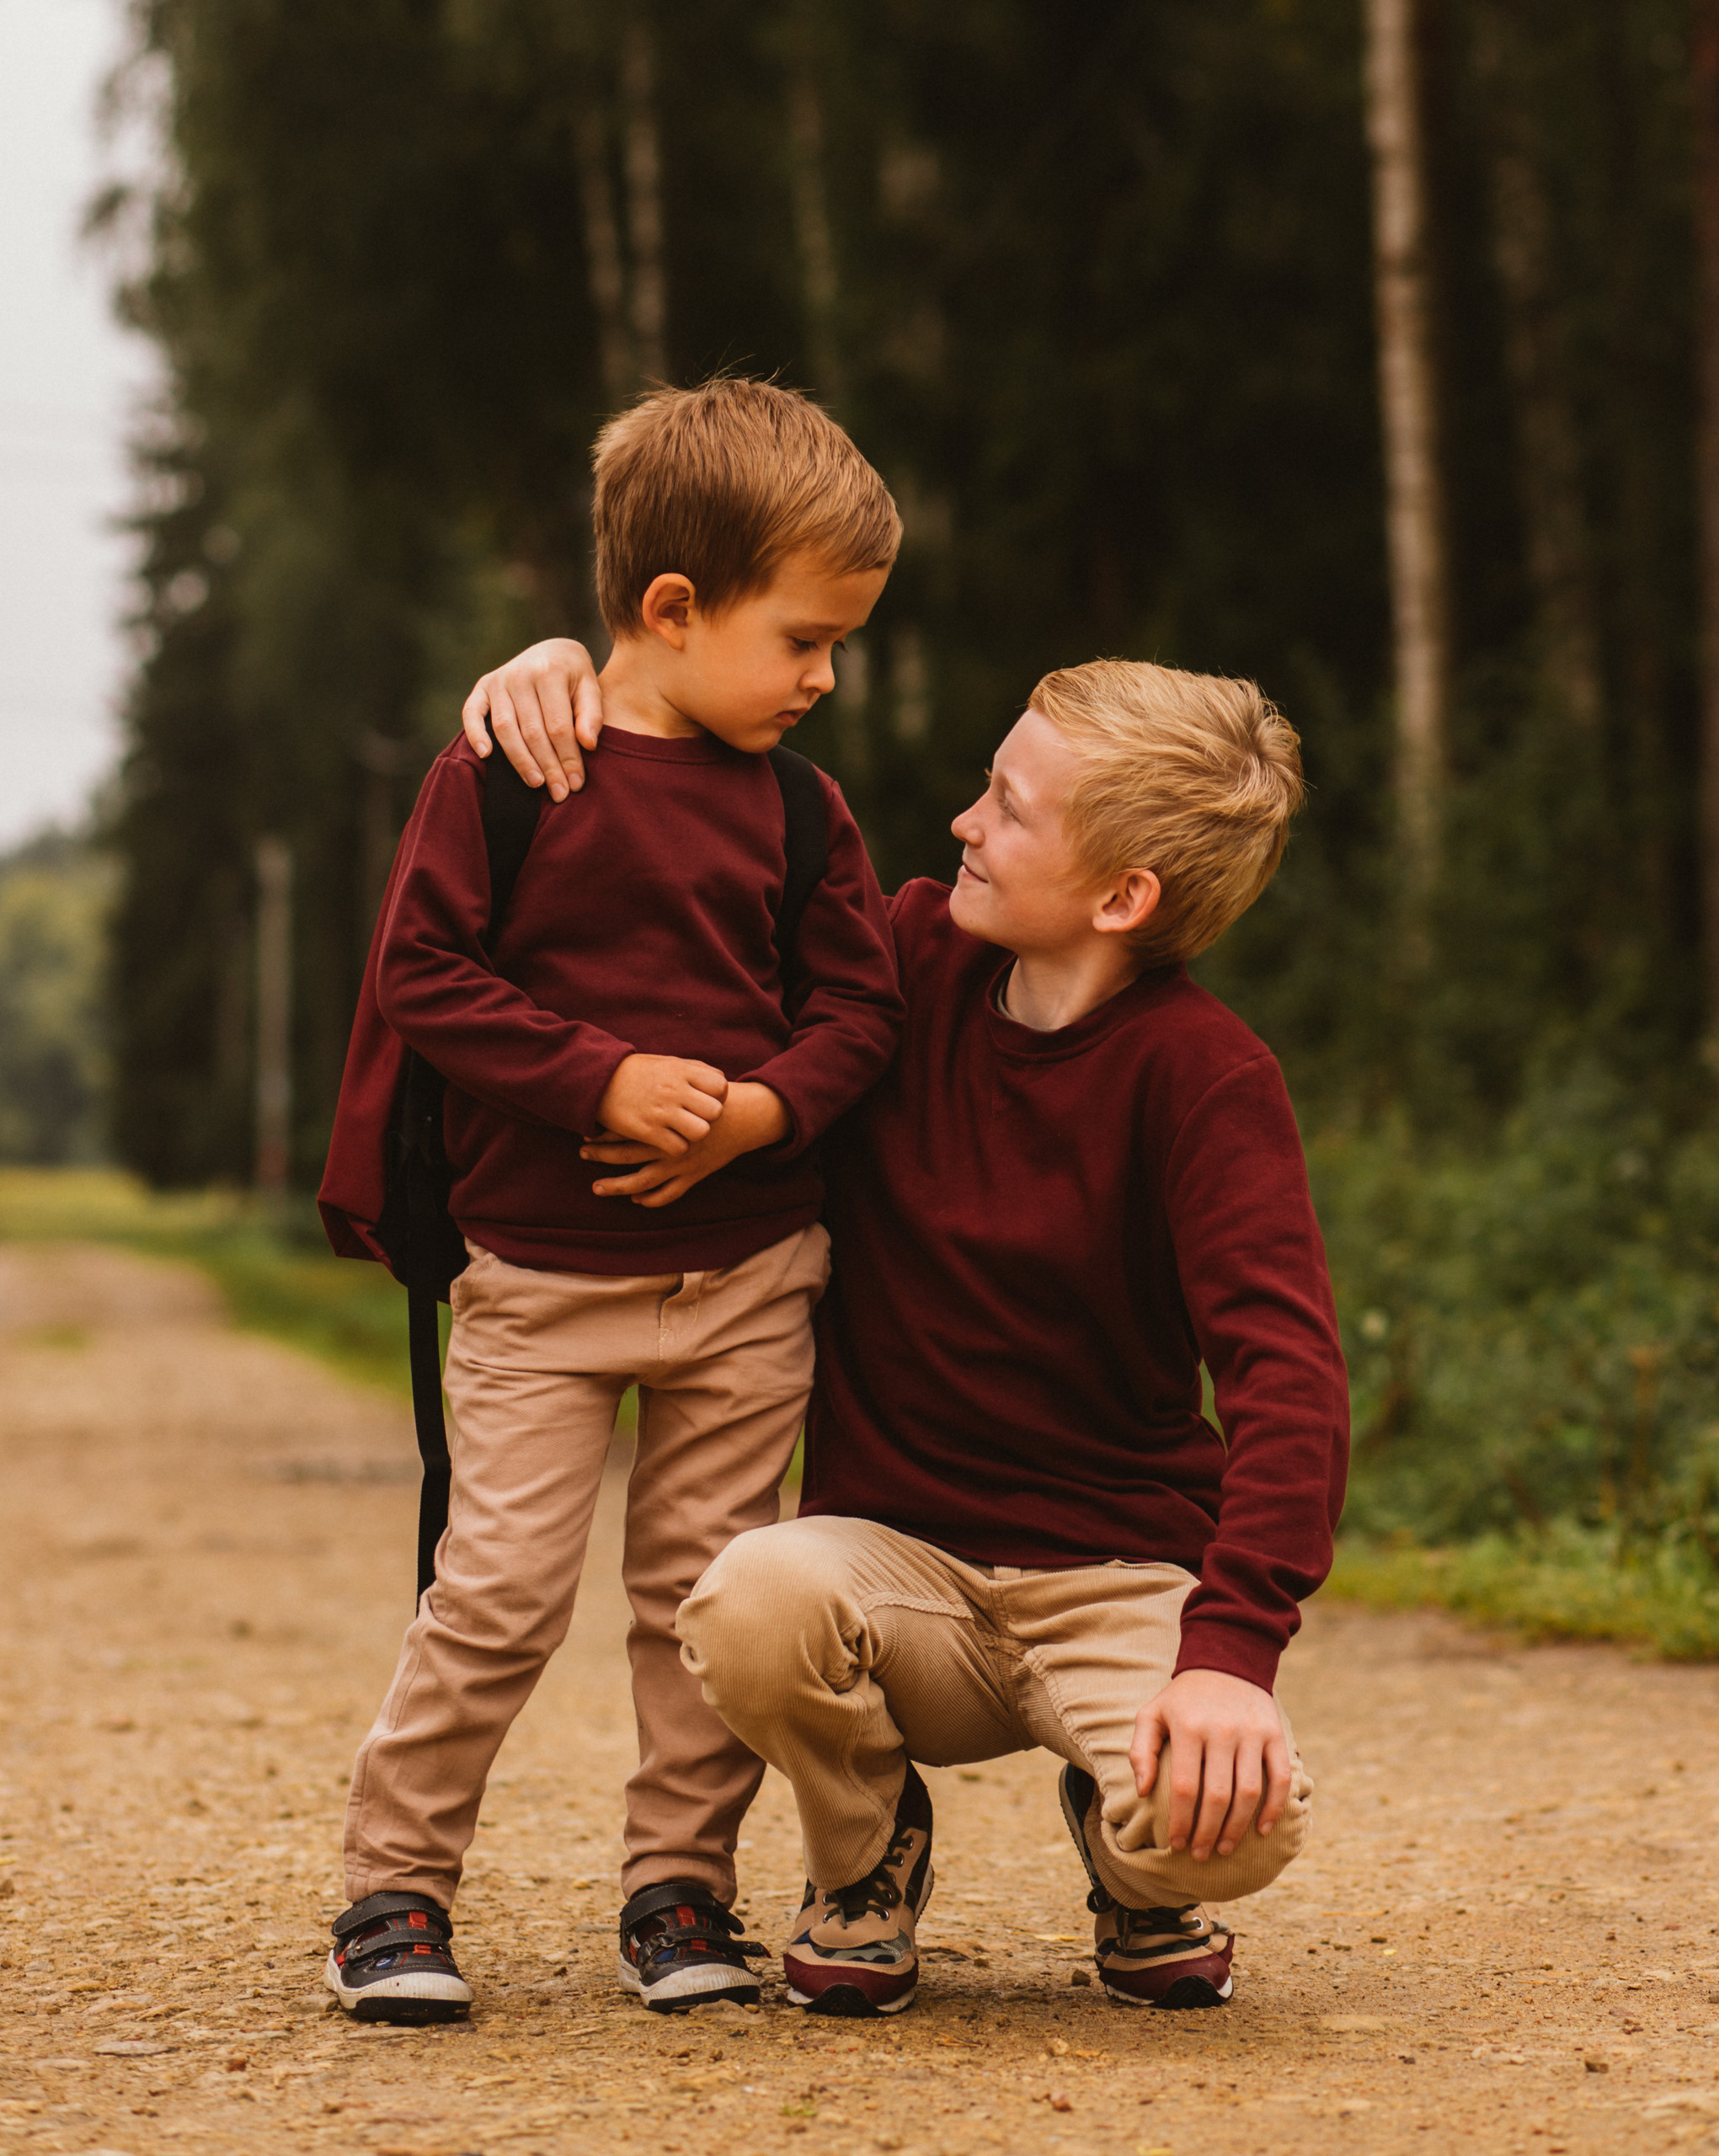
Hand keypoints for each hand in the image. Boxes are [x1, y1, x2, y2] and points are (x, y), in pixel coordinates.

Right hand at [462, 638, 604, 801]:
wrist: (552, 651)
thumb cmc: (575, 676)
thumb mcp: (591, 687)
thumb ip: (592, 714)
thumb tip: (587, 744)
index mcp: (550, 671)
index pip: (559, 726)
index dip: (568, 758)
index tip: (577, 784)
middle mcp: (520, 674)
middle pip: (533, 732)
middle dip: (548, 766)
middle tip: (559, 793)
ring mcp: (498, 680)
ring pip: (506, 729)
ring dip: (520, 761)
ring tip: (536, 783)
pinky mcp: (482, 686)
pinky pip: (472, 713)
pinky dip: (476, 734)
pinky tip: (486, 756)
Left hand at [581, 1081, 789, 1207]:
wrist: (745, 1118)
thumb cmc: (714, 1098)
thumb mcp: (688, 1085)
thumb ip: (663, 1084)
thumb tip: (635, 1076)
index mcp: (665, 1122)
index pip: (626, 1129)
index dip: (603, 1134)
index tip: (585, 1134)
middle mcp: (669, 1145)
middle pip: (627, 1155)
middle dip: (601, 1157)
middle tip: (582, 1155)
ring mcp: (680, 1164)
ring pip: (643, 1182)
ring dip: (617, 1187)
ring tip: (597, 1188)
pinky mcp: (693, 1176)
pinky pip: (668, 1194)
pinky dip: (651, 1200)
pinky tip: (637, 1200)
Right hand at [594, 1055, 728, 1155]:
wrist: (597, 1080)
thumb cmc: (637, 1072)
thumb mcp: (667, 1062)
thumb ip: (695, 1070)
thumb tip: (719, 1080)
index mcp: (681, 1071)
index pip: (720, 1087)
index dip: (718, 1096)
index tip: (706, 1100)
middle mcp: (674, 1090)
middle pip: (715, 1112)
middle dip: (709, 1117)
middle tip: (696, 1118)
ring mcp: (661, 1111)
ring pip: (700, 1132)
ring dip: (694, 1134)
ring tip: (683, 1130)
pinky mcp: (648, 1130)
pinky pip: (678, 1147)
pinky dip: (676, 1147)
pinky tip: (667, 1140)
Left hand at [1130, 1667, 1292, 1861]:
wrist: (1226, 1661)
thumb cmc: (1182, 1698)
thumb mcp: (1152, 1714)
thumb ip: (1141, 1750)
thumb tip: (1142, 1790)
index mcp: (1188, 1727)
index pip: (1185, 1787)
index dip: (1181, 1822)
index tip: (1176, 1845)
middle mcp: (1221, 1731)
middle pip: (1217, 1796)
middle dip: (1208, 1832)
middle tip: (1200, 1854)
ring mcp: (1251, 1733)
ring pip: (1248, 1792)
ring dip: (1237, 1828)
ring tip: (1225, 1848)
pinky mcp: (1274, 1734)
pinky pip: (1280, 1778)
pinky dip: (1274, 1807)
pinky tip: (1262, 1830)